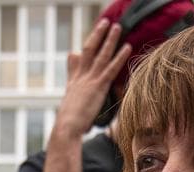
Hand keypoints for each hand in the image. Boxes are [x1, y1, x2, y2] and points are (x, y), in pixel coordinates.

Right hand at [53, 19, 132, 138]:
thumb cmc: (69, 125)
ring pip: (101, 55)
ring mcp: (89, 81)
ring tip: (117, 26)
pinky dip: (119, 57)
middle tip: (104, 22)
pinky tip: (127, 47)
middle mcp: (80, 78)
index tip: (91, 38)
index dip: (84, 49)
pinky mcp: (98, 87)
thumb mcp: (69, 106)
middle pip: (88, 51)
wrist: (66, 129)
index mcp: (73, 83)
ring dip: (109, 39)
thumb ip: (73, 97)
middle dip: (96, 35)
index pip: (78, 61)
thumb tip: (74, 95)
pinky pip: (110, 68)